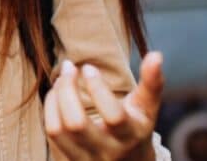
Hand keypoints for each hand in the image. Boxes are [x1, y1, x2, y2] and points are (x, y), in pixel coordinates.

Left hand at [44, 52, 164, 160]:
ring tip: (61, 79)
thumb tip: (156, 55)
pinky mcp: (68, 159)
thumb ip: (152, 83)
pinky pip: (51, 136)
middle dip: (67, 90)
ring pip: (57, 130)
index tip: (88, 67)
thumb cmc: (136, 127)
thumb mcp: (147, 109)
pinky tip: (56, 95)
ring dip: (54, 98)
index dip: (97, 88)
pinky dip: (50, 110)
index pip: (113, 116)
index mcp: (129, 136)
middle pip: (76, 124)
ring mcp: (85, 158)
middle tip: (69, 67)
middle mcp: (106, 151)